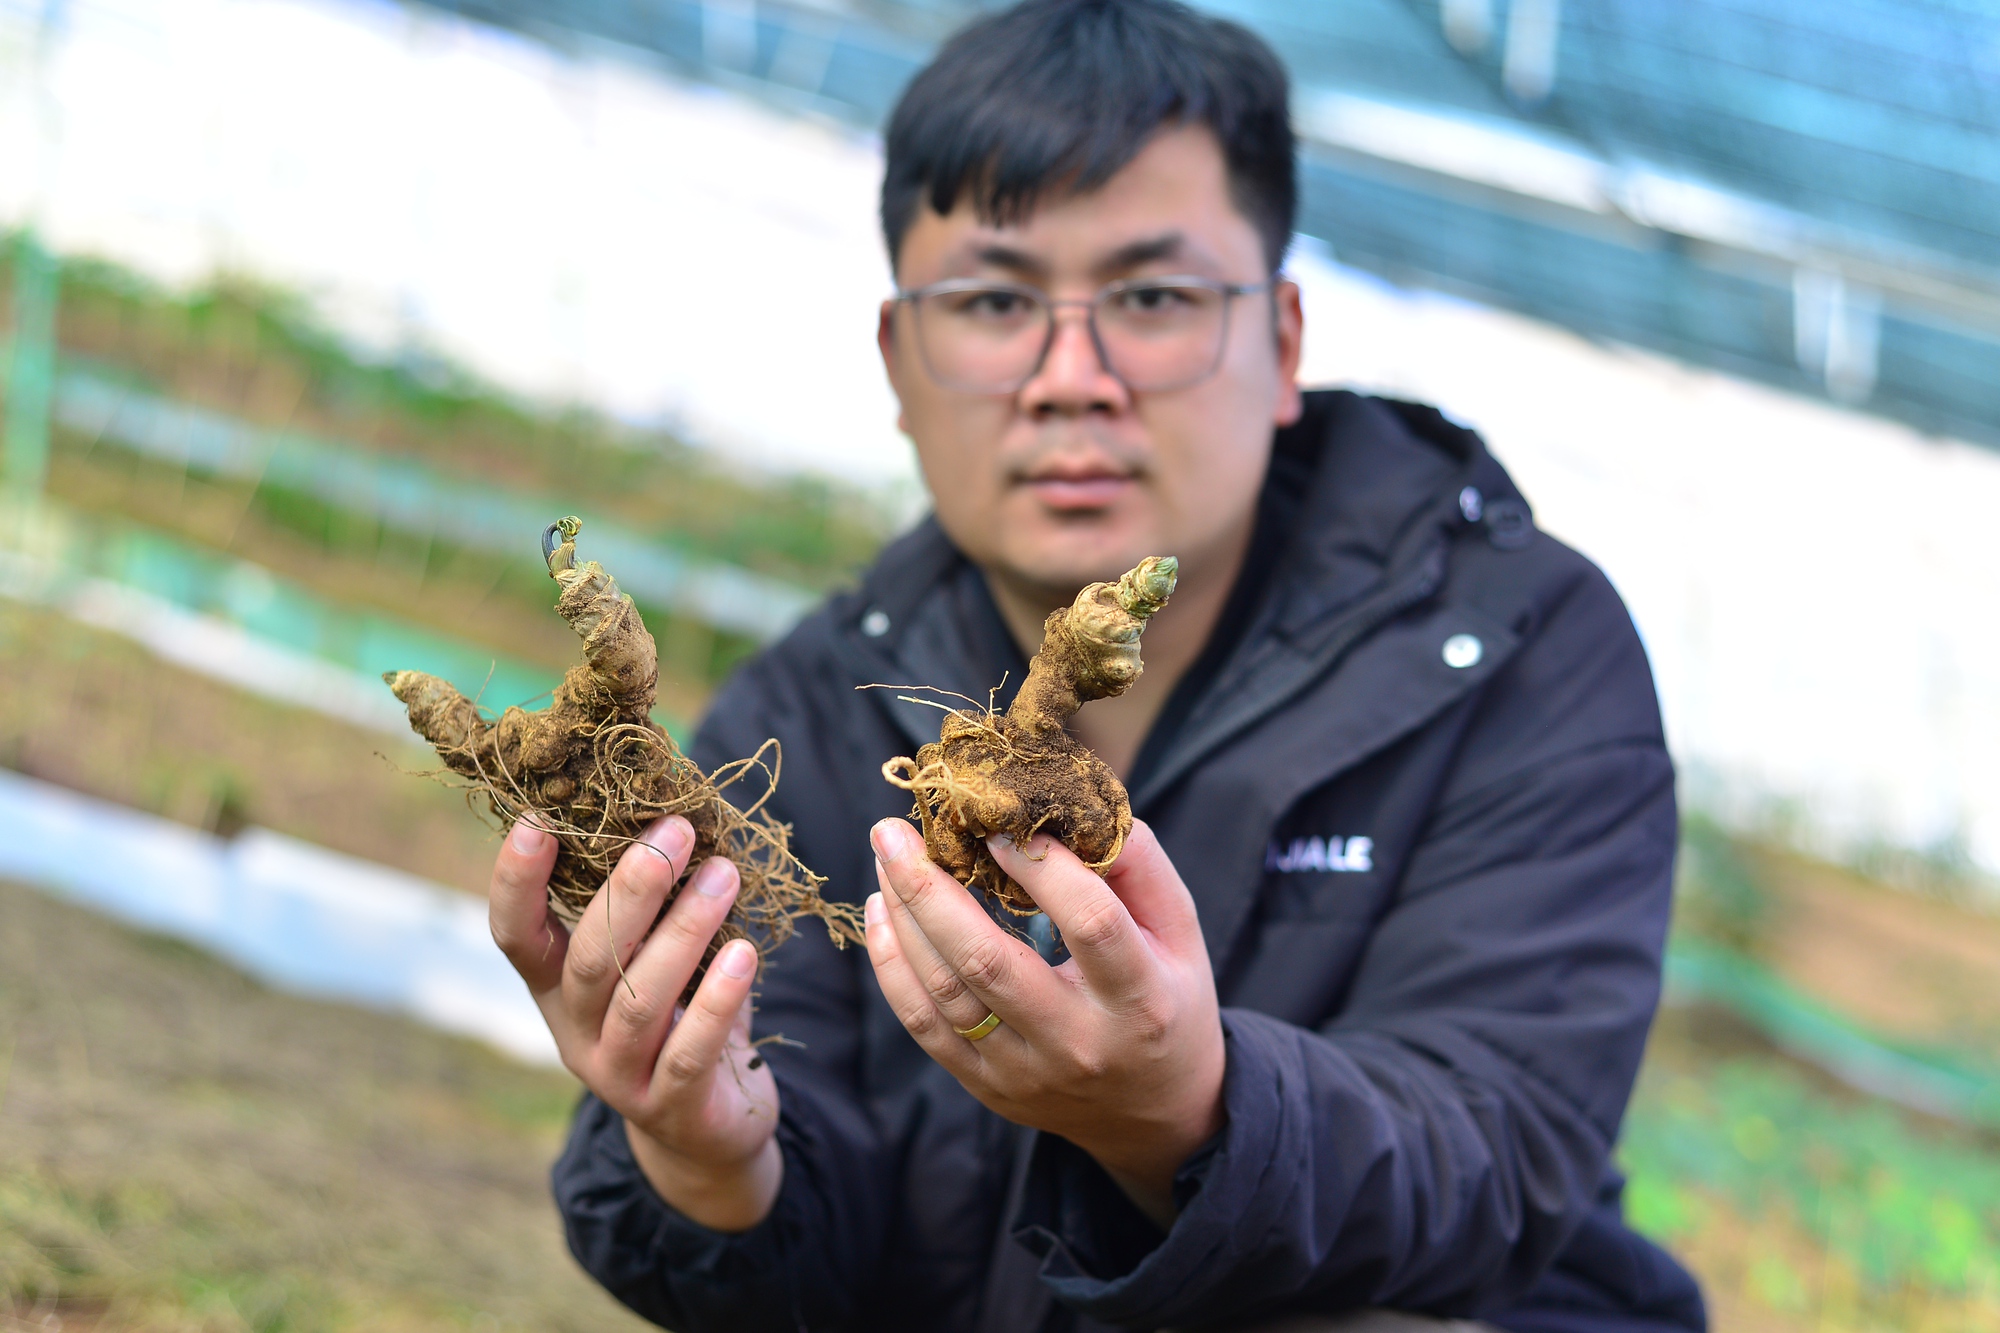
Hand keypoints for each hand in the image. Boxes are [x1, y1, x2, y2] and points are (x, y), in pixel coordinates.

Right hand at [490, 816, 781, 1230]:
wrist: (706, 1128)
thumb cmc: (682, 1013)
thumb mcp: (656, 957)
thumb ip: (655, 901)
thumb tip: (678, 803)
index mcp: (558, 987)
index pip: (515, 934)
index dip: (516, 882)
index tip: (535, 819)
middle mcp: (575, 1031)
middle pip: (589, 959)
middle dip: (633, 889)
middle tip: (676, 830)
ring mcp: (617, 1076)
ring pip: (640, 999)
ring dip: (684, 930)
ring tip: (724, 874)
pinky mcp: (669, 1108)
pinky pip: (689, 1051)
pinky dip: (717, 999)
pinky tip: (745, 954)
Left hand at [863, 817, 1225, 1225]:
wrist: (1155, 1111)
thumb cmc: (1168, 998)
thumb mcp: (1180, 931)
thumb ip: (1140, 865)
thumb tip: (1074, 808)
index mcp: (1140, 998)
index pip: (1090, 923)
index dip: (1043, 868)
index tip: (999, 825)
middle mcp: (1078, 1042)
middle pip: (988, 962)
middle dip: (929, 889)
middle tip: (895, 830)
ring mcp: (1026, 1072)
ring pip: (944, 993)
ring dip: (904, 918)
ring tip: (888, 857)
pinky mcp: (988, 1087)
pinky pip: (923, 1026)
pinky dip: (892, 965)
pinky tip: (882, 913)